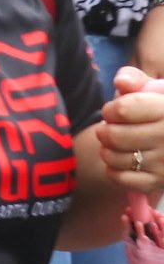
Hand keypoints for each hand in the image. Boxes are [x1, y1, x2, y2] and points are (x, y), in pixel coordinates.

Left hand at [100, 67, 163, 194]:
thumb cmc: (159, 112)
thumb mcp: (153, 91)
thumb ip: (135, 80)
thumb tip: (121, 82)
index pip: (122, 109)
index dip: (110, 110)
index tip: (114, 112)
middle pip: (114, 135)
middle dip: (105, 131)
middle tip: (110, 130)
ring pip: (114, 157)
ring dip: (107, 150)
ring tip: (116, 145)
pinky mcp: (159, 183)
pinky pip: (120, 178)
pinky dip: (113, 171)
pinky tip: (122, 162)